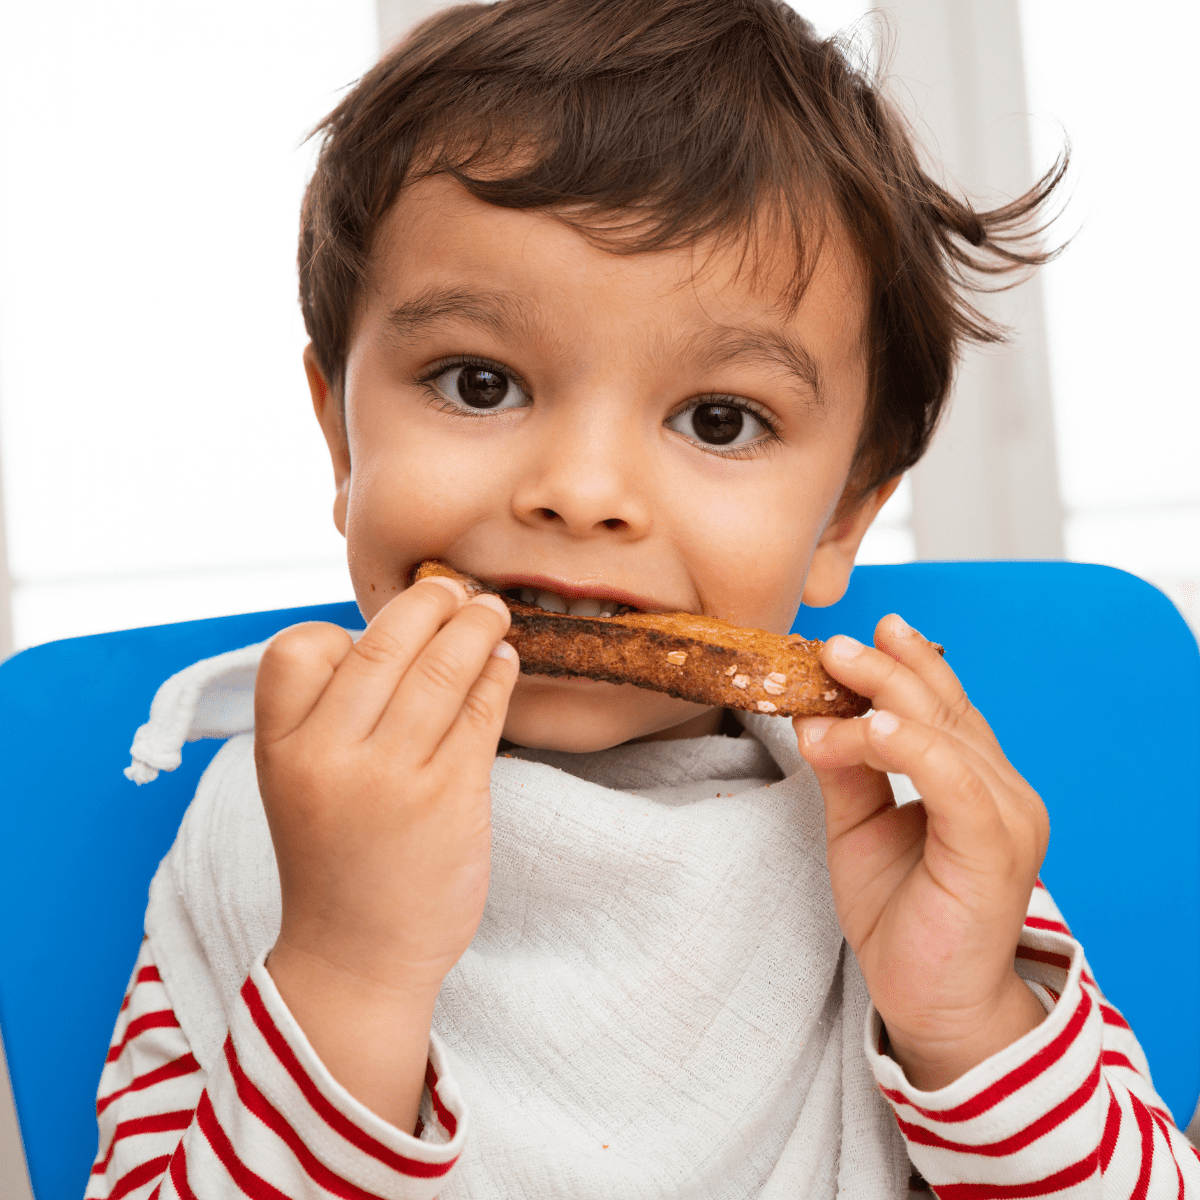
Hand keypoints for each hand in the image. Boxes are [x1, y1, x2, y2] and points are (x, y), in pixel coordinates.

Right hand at [254, 575, 517, 1127]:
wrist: (357, 956)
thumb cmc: (335, 858)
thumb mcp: (301, 781)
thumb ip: (333, 714)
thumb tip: (400, 633)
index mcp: (281, 746)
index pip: (299, 646)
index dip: (342, 629)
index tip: (378, 628)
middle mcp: (331, 754)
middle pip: (386, 641)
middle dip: (432, 602)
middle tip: (457, 589)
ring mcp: (393, 776)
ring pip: (444, 667)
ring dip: (477, 627)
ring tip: (492, 614)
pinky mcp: (451, 796)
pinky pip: (482, 711)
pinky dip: (498, 675)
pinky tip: (504, 663)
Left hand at [795, 614, 1049, 1089]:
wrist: (929, 1003)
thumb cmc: (900, 914)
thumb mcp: (859, 826)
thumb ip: (846, 770)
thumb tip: (811, 713)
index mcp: (977, 779)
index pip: (944, 705)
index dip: (908, 663)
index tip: (866, 631)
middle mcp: (1002, 789)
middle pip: (942, 708)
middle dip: (884, 669)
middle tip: (832, 646)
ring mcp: (1007, 817)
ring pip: (944, 735)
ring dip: (880, 702)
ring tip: (831, 675)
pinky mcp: (995, 850)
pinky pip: (954, 782)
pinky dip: (914, 750)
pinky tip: (873, 730)